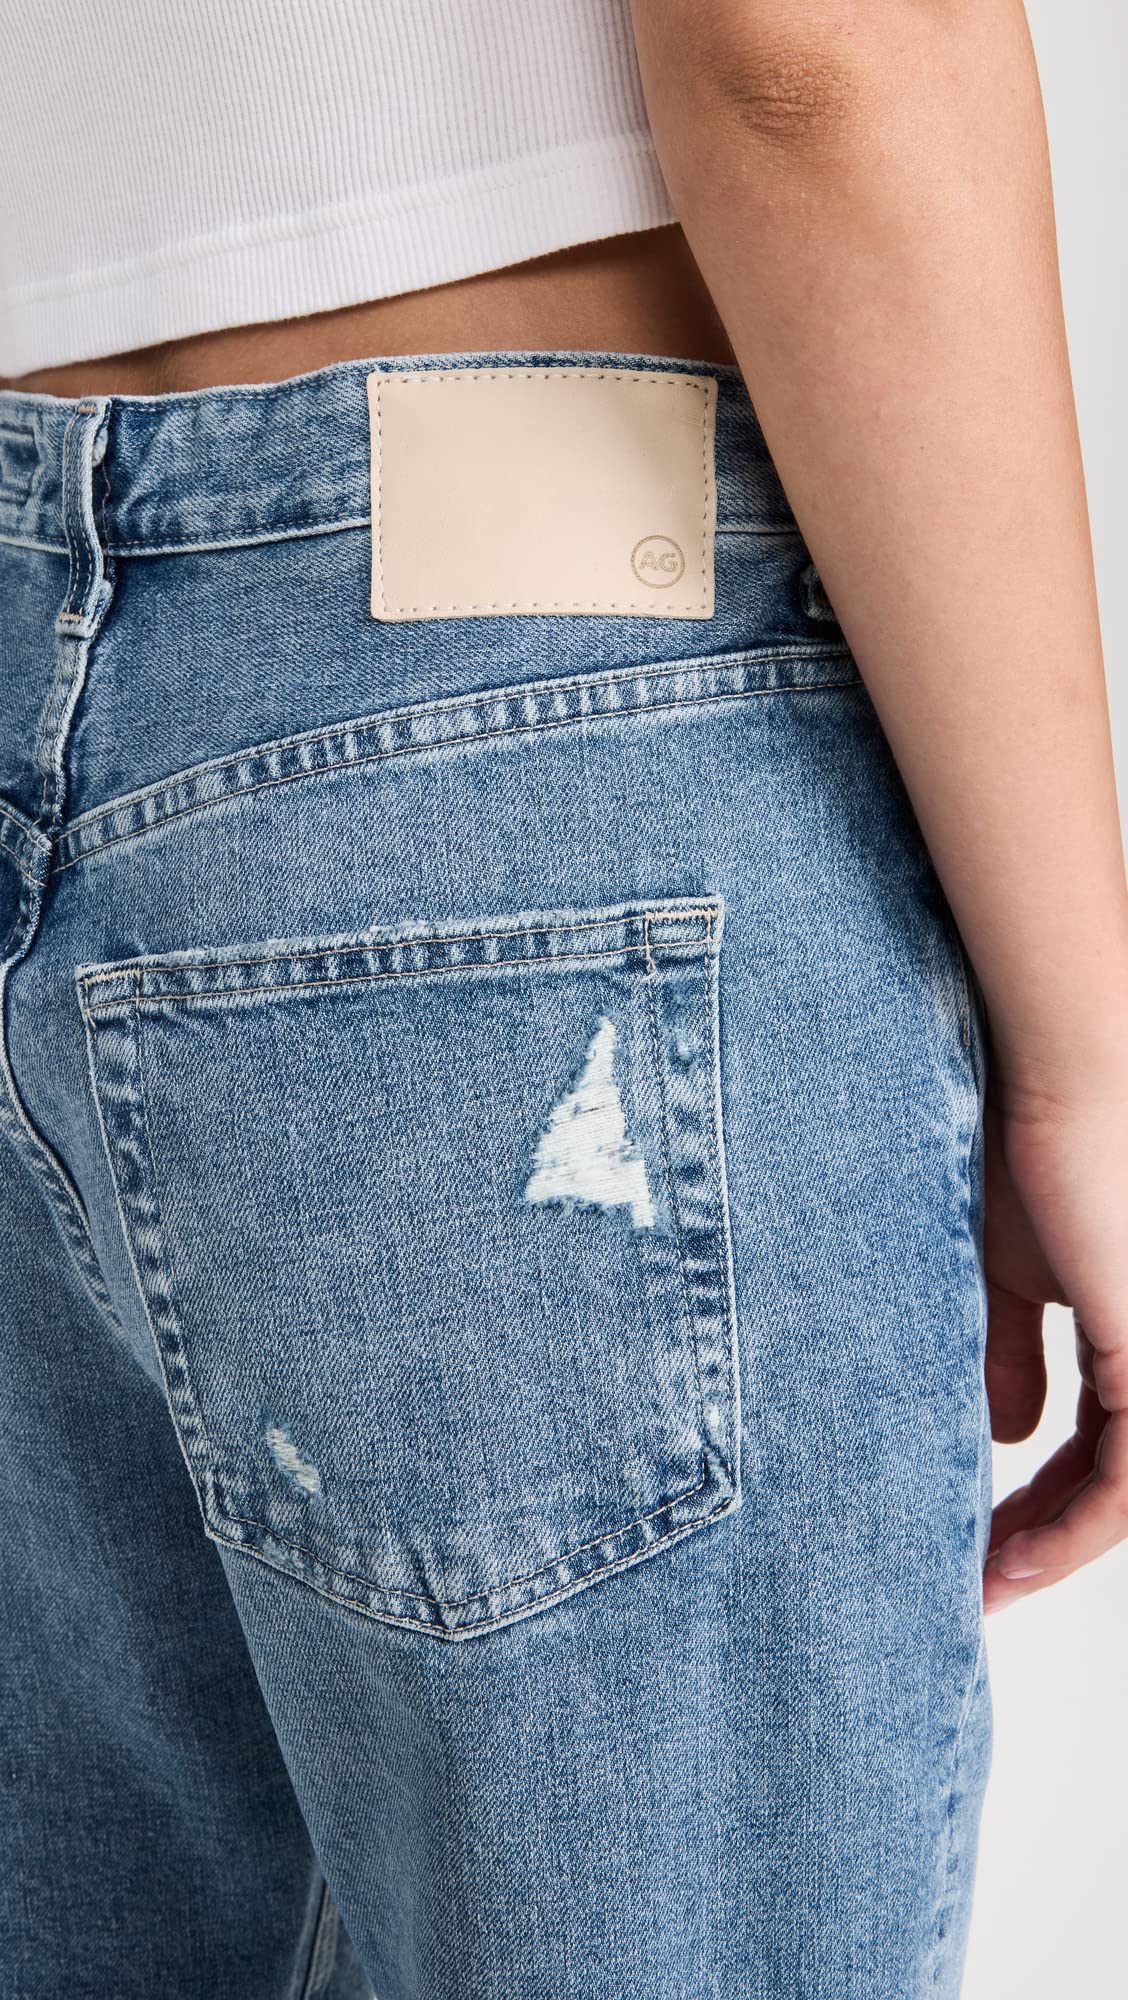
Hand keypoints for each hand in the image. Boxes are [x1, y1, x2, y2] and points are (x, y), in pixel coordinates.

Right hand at [981, 1067, 1127, 1612]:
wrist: (1059, 1075)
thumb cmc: (1024, 1141)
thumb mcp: (1004, 1272)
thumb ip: (1009, 1353)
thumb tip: (1004, 1433)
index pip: (1099, 1439)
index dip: (1044, 1498)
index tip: (979, 1535)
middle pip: (1116, 1478)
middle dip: (1046, 1536)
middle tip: (977, 1576)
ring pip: (1126, 1494)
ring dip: (1054, 1549)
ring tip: (983, 1581)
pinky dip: (1071, 1532)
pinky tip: (1012, 1555)